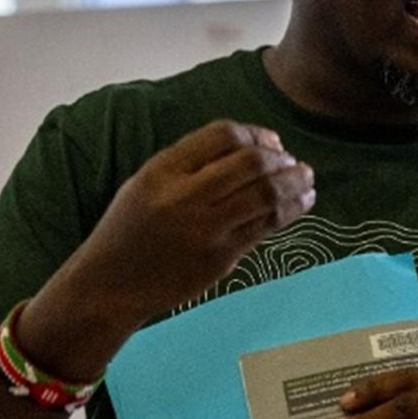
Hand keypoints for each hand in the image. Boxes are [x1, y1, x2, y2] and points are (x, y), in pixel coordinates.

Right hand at [20, 121, 313, 377]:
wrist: (110, 285)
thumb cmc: (131, 230)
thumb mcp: (147, 183)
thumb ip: (191, 164)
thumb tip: (256, 148)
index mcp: (162, 170)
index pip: (222, 135)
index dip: (256, 134)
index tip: (272, 142)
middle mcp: (184, 196)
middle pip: (251, 163)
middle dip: (282, 158)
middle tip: (294, 162)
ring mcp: (204, 229)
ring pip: (266, 195)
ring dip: (295, 183)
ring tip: (307, 179)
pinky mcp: (220, 257)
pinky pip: (265, 226)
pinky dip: (291, 211)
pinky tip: (302, 203)